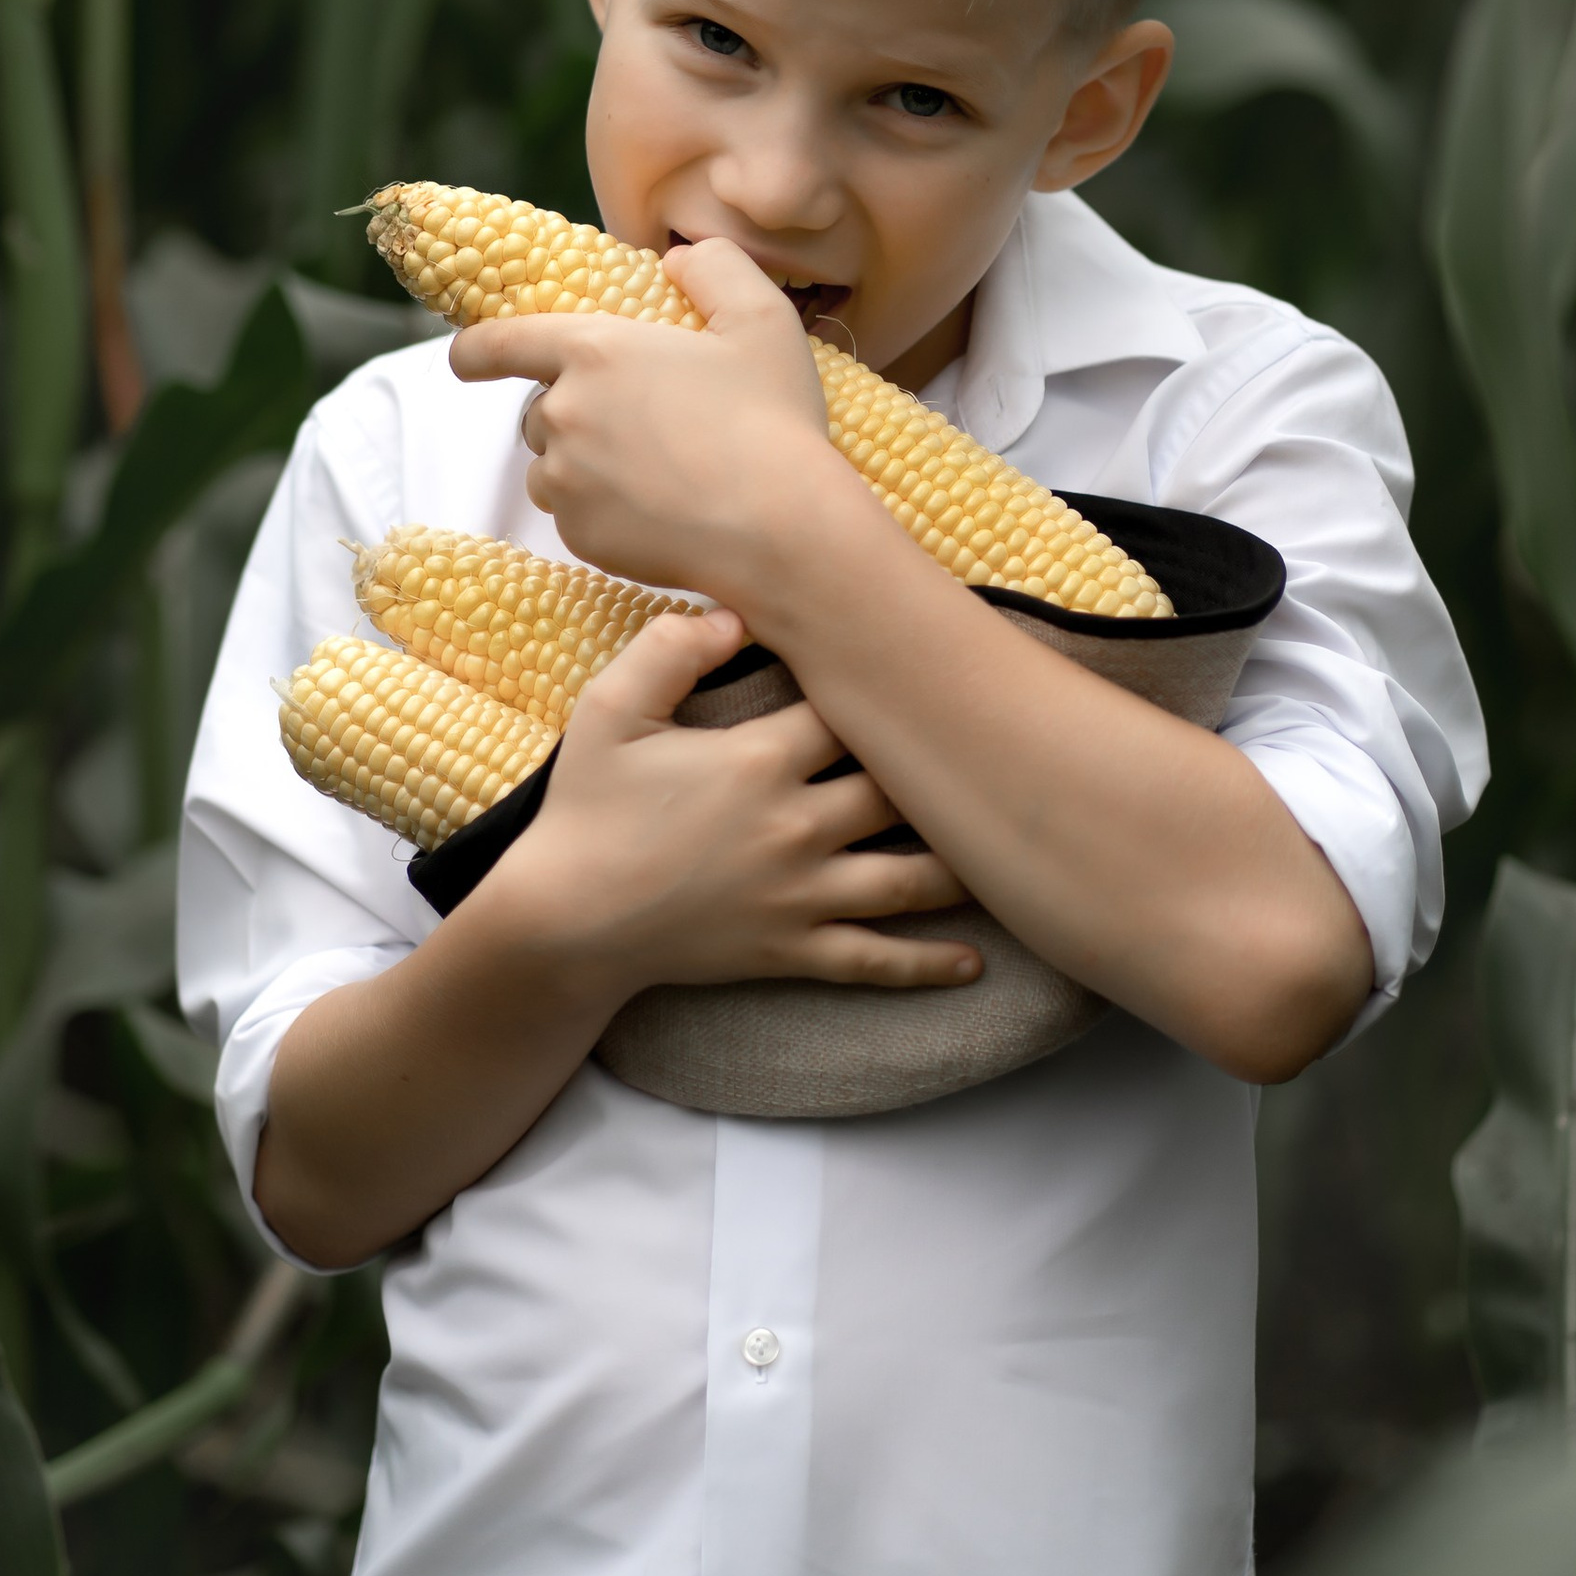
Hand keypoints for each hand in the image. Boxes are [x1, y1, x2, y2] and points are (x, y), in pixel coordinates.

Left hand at [448, 238, 849, 599]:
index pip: (500, 343)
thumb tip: (678, 260)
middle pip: (541, 411)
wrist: (780, 529)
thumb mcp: (760, 321)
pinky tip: (658, 511)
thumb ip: (716, 268)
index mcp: (594, 350)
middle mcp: (564, 412)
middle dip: (577, 415)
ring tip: (654, 472)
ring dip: (583, 466)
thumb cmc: (773, 421)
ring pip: (553, 468)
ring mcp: (565, 479)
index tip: (464, 360)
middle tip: (645, 427)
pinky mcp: (578, 534)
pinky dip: (601, 513)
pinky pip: (572, 517)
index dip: (476, 350)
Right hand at [476, 601, 980, 997]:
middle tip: (1003, 751)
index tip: (929, 668)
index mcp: (760, 759)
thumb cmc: (587, 811)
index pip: (852, 710)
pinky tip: (974, 962)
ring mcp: (799, 895)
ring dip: (963, 864)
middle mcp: (796, 826)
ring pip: (909, 879)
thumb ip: (669, 650)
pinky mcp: (790, 950)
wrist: (564, 919)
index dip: (891, 686)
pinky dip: (927, 964)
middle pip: (901, 789)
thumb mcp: (610, 713)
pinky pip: (872, 959)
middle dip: (948, 771)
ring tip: (1011, 849)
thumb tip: (736, 611)